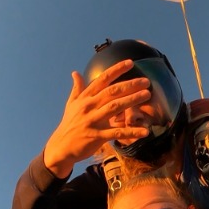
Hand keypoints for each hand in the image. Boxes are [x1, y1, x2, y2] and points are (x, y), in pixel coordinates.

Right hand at [41, 59, 151, 177]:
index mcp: (85, 98)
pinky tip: (144, 131)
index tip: (130, 62)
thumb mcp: (71, 104)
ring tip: (146, 95)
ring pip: (115, 107)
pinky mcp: (97, 136)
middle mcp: (89, 106)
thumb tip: (75, 73)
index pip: (102, 80)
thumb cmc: (69, 123)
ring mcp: (93, 121)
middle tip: (146, 81)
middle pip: (112, 92)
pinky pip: (116, 133)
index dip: (116, 70)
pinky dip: (131, 132)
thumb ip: (77, 88)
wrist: (61, 146)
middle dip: (130, 85)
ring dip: (132, 100)